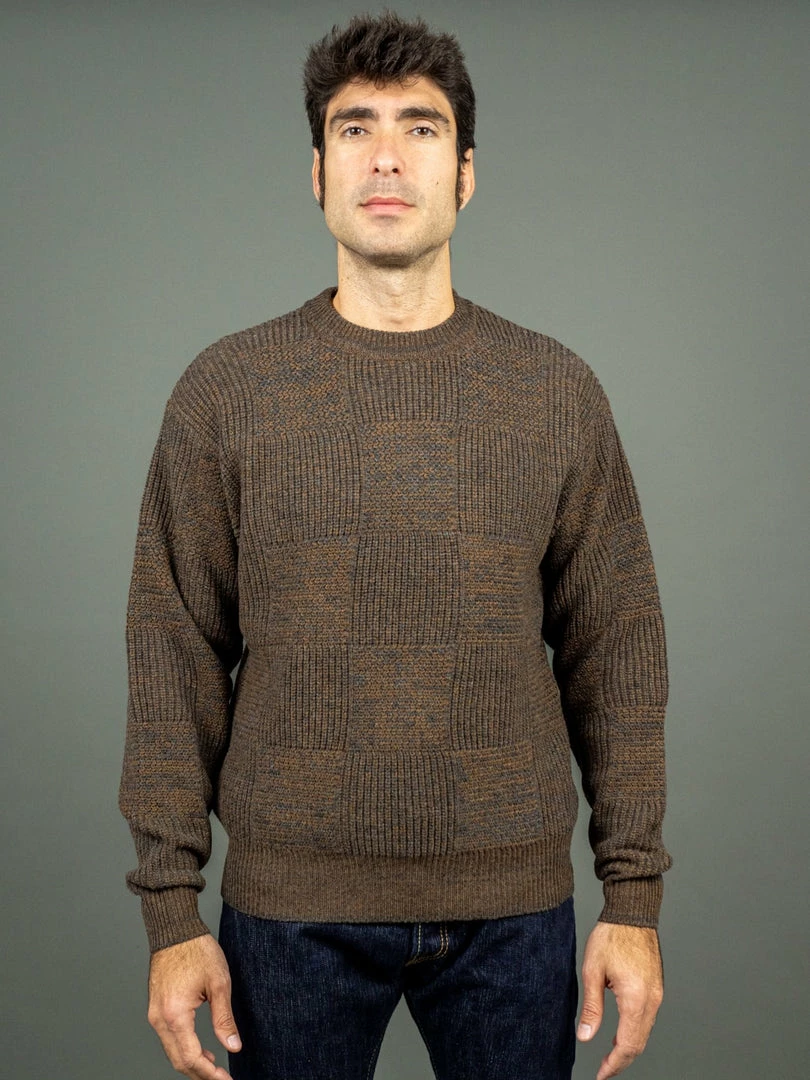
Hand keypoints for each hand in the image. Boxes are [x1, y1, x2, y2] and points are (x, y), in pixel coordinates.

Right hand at [147, 933, 241, 1078]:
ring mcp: (154, 1015)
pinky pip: (168, 1039)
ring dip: (192, 1063)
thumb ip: (224, 1019)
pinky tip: (200, 1049)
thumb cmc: (196, 950)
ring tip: (214, 1066)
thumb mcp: (219, 983)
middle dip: (200, 1074)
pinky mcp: (155, 1009)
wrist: (175, 930)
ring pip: (172, 1052)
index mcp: (175, 1014)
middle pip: (178, 1061)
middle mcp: (159, 1019)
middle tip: (222, 1078)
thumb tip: (233, 1046)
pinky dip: (183, 1049)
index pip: (191, 1058)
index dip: (210, 1075)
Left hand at [576, 921, 663, 1079]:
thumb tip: (585, 1036)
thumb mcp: (593, 971)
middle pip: (638, 1043)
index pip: (627, 1045)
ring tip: (610, 1055)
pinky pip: (648, 1018)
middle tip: (604, 1070)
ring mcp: (657, 994)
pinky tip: (621, 1032)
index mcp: (636, 999)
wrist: (632, 912)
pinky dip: (635, 1031)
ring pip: (645, 1032)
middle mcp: (652, 1000)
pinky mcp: (657, 987)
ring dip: (628, 1047)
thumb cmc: (611, 936)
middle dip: (621, 1060)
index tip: (601, 1075)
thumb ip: (591, 1007)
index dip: (613, 1064)